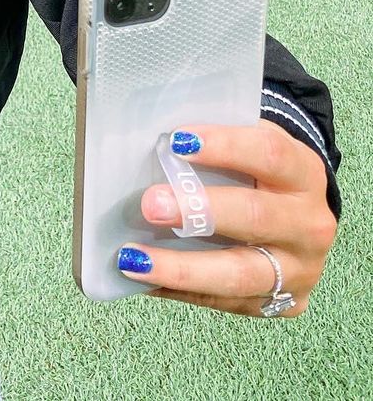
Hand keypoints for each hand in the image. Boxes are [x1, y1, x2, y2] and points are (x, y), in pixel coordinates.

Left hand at [119, 120, 336, 316]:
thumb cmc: (259, 171)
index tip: (177, 142)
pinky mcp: (285, 304)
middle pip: (255, 216)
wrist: (301, 215)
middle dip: (198, 211)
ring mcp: (300, 270)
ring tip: (134, 260)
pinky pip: (228, 302)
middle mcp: (309, 225)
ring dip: (182, 268)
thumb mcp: (251, 142)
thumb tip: (150, 140)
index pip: (269, 154)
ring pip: (240, 274)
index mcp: (303, 173)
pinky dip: (182, 291)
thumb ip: (214, 140)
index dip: (225, 146)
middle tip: (151, 206)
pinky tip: (146, 281)